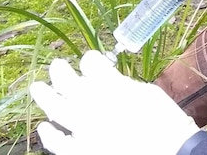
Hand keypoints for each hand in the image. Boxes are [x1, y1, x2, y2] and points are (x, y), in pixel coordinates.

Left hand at [30, 50, 198, 154]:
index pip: (91, 63)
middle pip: (67, 81)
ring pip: (56, 108)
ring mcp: (84, 129)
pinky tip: (45, 127)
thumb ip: (121, 83)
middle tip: (57, 65)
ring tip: (37, 87)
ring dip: (44, 95)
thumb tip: (107, 78)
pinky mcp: (82, 150)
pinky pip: (58, 143)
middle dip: (60, 71)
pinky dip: (49, 134)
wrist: (168, 151)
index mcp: (111, 85)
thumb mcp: (145, 91)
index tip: (91, 60)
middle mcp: (93, 103)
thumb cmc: (163, 119)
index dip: (90, 59)